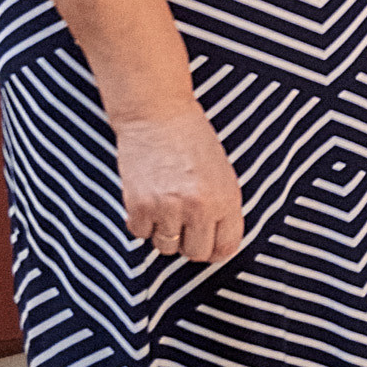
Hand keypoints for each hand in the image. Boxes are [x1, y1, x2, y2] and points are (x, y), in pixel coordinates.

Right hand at [113, 105, 241, 260]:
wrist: (157, 112)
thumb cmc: (191, 139)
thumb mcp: (221, 173)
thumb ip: (221, 209)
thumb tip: (217, 246)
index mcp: (227, 198)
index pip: (227, 247)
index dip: (216, 248)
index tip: (207, 242)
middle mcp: (200, 207)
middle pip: (196, 254)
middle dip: (188, 241)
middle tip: (182, 219)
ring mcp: (169, 209)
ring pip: (166, 247)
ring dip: (163, 231)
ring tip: (164, 201)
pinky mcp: (140, 207)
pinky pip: (141, 234)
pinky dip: (141, 221)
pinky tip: (147, 196)